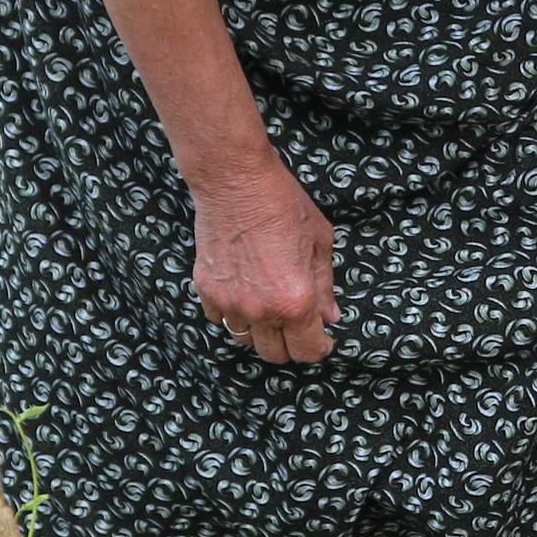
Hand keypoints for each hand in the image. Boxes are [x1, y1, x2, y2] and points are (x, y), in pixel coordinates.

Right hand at [192, 155, 337, 363]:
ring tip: (269, 310)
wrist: (236, 181)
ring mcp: (230, 302)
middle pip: (274, 355)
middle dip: (290, 345)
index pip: (308, 351)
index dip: (319, 348)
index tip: (322, 341)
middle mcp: (262, 310)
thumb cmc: (283, 204)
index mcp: (296, 300)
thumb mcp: (320, 242)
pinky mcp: (207, 290)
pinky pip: (219, 319)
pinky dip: (232, 314)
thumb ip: (325, 286)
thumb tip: (330, 316)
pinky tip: (243, 295)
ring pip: (245, 340)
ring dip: (259, 332)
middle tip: (297, 326)